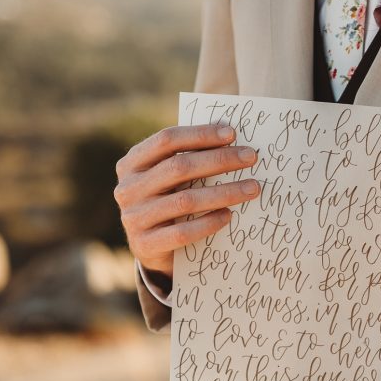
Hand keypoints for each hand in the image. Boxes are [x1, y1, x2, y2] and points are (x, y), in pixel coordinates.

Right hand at [114, 124, 260, 277]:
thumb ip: (187, 158)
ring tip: (252, 188)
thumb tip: (230, 137)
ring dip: (224, 192)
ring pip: (185, 200)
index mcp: (132, 163)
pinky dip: (209, 222)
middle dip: (219, 160)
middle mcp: (128, 188)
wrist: (148, 247)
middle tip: (250, 157)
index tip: (232, 134)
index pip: (166, 140)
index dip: (200, 135)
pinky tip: (229, 215)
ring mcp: (134, 218)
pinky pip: (183, 232)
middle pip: (179, 167)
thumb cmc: (166, 200)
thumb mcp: (168, 178)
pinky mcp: (145, 245)